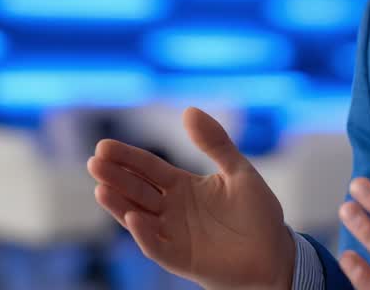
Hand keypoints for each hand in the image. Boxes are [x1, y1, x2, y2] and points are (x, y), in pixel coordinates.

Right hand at [86, 107, 294, 289]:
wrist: (274, 253)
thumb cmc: (257, 213)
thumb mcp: (239, 171)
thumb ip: (216, 143)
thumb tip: (189, 110)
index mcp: (183, 186)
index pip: (149, 168)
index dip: (128, 157)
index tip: (103, 145)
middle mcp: (171, 209)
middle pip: (137, 190)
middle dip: (116, 176)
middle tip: (95, 162)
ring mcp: (173, 235)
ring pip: (138, 217)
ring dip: (119, 204)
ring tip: (100, 188)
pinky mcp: (180, 259)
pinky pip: (157, 247)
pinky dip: (144, 234)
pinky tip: (133, 217)